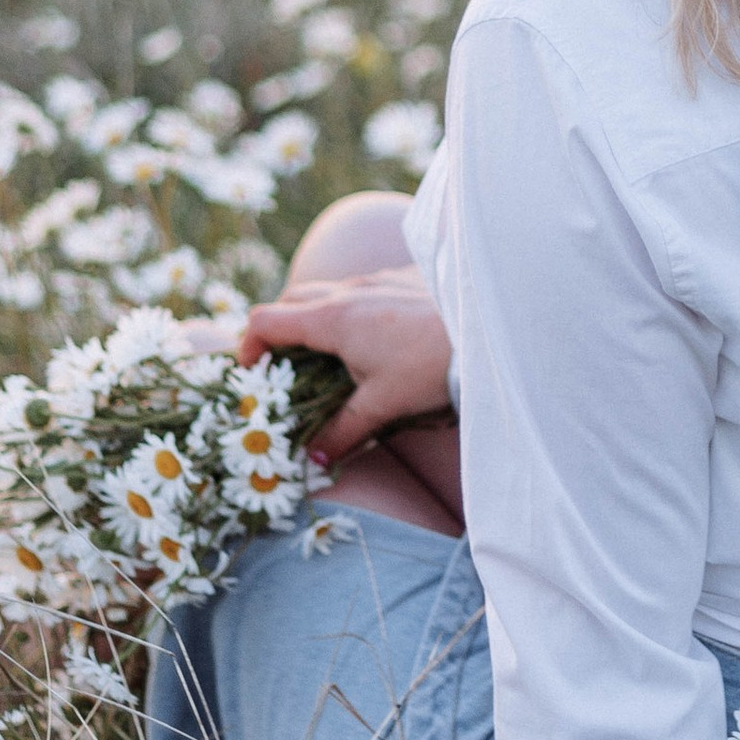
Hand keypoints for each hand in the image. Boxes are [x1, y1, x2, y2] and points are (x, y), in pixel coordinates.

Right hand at [237, 272, 452, 464]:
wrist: (491, 330)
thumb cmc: (431, 365)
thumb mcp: (383, 405)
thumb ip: (343, 432)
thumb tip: (314, 461)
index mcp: (332, 318)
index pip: (265, 320)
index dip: (248, 347)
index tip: (252, 374)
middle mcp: (349, 291)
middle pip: (291, 301)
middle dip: (277, 331)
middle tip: (283, 368)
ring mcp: (377, 280)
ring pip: (328, 292)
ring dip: (315, 319)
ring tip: (329, 358)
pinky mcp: (405, 278)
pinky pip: (363, 289)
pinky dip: (351, 311)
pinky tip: (376, 341)